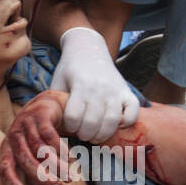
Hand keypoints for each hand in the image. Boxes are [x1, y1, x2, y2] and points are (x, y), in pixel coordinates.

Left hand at [0, 92, 66, 184]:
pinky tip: (71, 160)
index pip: (5, 167)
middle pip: (26, 159)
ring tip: (69, 177)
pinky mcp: (40, 116)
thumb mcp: (32, 156)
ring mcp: (26, 125)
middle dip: (42, 176)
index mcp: (7, 148)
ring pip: (41, 149)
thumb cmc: (36, 137)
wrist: (45, 107)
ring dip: (57, 165)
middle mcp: (14, 136)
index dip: (11, 181)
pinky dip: (62, 149)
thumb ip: (32, 175)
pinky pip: (51, 135)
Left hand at [50, 26, 139, 142]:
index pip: (73, 117)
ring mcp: (115, 91)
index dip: (69, 126)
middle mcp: (99, 88)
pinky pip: (132, 114)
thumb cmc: (70, 69)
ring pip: (112, 122)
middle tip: (81, 134)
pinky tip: (115, 125)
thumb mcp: (58, 82)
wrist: (89, 49)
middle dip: (84, 135)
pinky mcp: (127, 92)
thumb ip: (56, 102)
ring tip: (95, 135)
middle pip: (92, 123)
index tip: (69, 126)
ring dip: (102, 135)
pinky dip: (125, 123)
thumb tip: (53, 126)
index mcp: (80, 85)